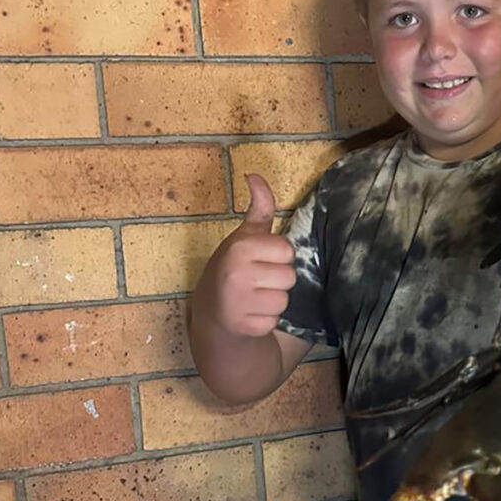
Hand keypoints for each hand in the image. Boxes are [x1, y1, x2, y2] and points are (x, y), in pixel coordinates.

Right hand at [193, 174, 296, 336]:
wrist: (211, 309)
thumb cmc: (235, 266)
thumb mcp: (245, 235)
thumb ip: (258, 207)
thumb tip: (254, 174)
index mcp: (241, 247)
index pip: (288, 251)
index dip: (279, 256)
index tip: (262, 259)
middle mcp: (237, 273)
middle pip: (290, 277)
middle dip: (278, 279)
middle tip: (258, 280)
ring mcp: (238, 302)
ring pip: (284, 301)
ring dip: (273, 300)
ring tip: (254, 296)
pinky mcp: (243, 326)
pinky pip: (274, 321)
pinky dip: (265, 320)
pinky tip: (250, 313)